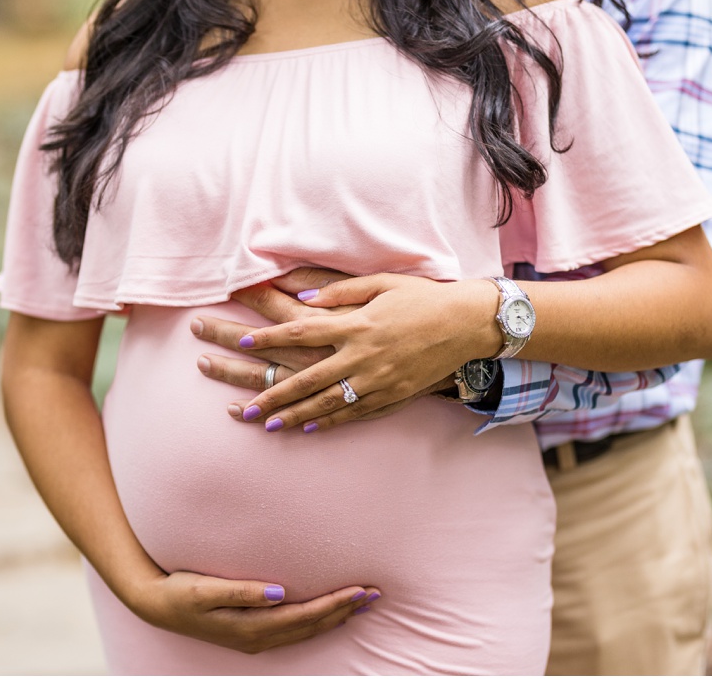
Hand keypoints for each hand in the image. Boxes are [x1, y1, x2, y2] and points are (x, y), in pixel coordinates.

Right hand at [134, 570, 380, 654]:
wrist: (155, 606)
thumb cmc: (180, 591)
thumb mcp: (205, 589)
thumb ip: (243, 591)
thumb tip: (280, 592)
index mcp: (251, 627)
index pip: (304, 615)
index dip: (334, 604)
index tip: (360, 589)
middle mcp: (258, 638)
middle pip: (311, 626)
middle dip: (344, 610)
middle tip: (375, 594)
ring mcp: (255, 639)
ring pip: (306, 631)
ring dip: (335, 617)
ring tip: (361, 603)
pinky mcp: (252, 634)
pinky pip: (295, 631)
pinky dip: (317, 621)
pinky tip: (328, 613)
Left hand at [191, 270, 444, 424]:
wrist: (468, 324)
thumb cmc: (424, 297)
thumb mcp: (383, 283)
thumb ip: (341, 291)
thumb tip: (304, 299)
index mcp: (356, 324)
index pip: (301, 331)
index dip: (270, 337)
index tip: (245, 342)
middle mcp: (362, 356)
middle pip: (306, 378)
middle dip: (272, 395)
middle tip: (243, 410)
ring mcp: (378, 380)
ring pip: (327, 404)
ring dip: (294, 417)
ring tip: (267, 426)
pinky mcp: (393, 395)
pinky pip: (355, 413)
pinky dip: (330, 422)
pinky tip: (309, 429)